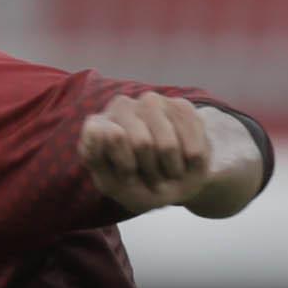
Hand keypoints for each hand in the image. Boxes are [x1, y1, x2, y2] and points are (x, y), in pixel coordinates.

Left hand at [79, 92, 213, 213]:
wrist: (176, 186)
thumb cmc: (137, 185)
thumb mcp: (111, 183)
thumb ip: (95, 156)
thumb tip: (97, 127)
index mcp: (96, 126)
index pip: (109, 139)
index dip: (125, 168)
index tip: (127, 178)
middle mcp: (120, 106)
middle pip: (142, 143)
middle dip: (149, 170)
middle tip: (149, 175)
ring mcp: (151, 102)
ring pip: (168, 145)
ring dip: (170, 169)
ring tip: (165, 169)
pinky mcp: (181, 106)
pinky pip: (192, 146)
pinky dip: (190, 164)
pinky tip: (183, 160)